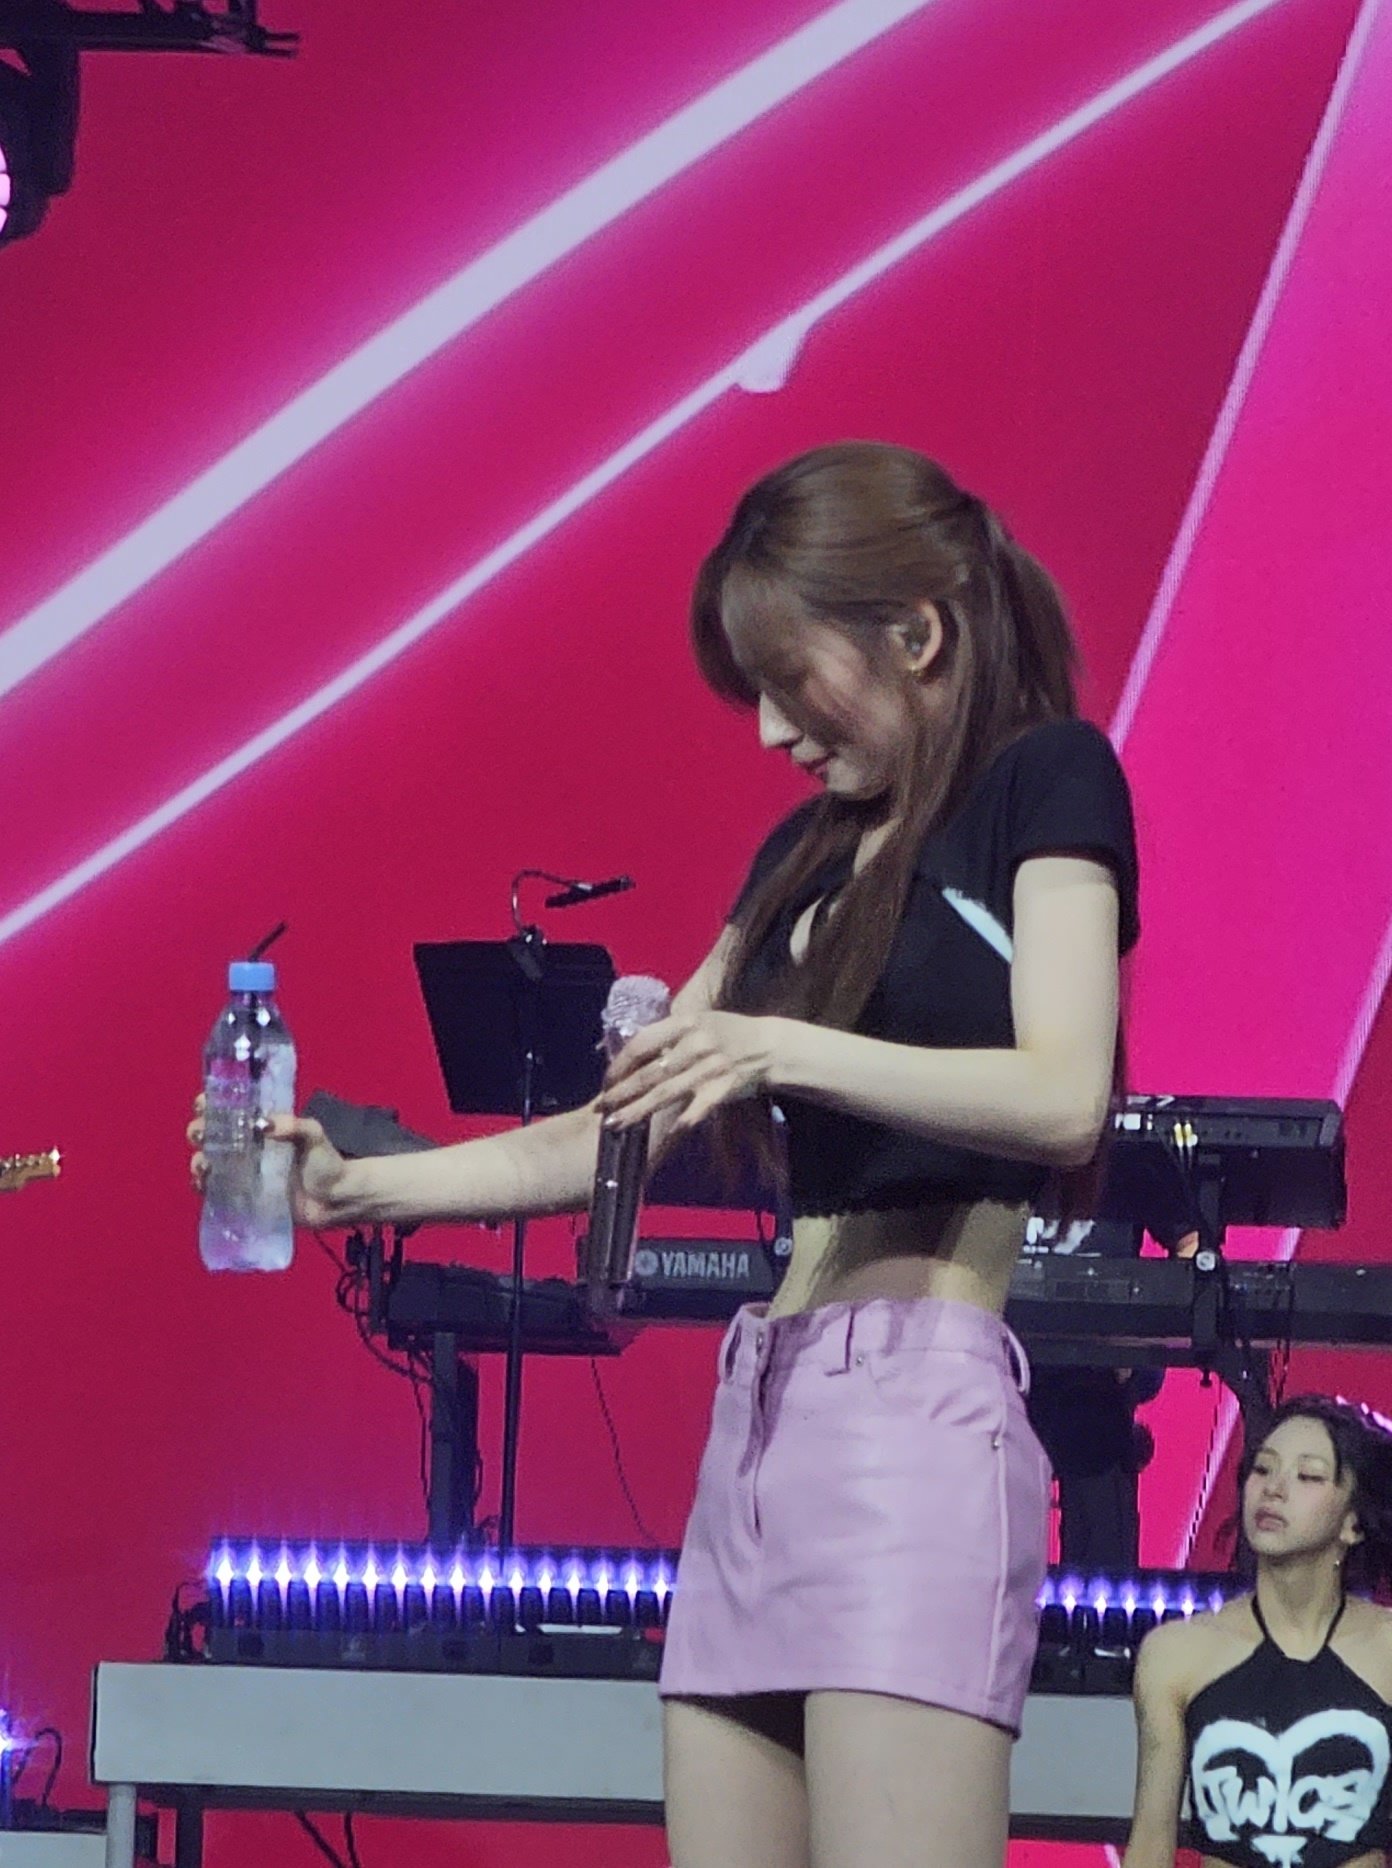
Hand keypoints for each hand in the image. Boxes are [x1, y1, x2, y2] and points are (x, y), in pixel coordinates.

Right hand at [188, 1095, 351, 1228]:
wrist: (334, 1200)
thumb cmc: (325, 1162)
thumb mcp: (314, 1136)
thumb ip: (295, 1125)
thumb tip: (264, 1124)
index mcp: (260, 1127)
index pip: (228, 1110)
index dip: (211, 1104)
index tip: (204, 1104)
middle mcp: (245, 1147)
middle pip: (210, 1134)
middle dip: (199, 1131)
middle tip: (202, 1134)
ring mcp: (241, 1172)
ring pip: (207, 1161)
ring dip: (198, 1160)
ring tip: (205, 1164)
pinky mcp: (241, 1196)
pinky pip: (214, 1190)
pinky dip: (203, 1186)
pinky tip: (204, 1183)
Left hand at [597, 1011, 778, 1133]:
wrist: (769, 1046)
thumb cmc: (727, 1032)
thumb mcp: (698, 1021)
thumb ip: (668, 1035)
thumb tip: (630, 1056)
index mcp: (685, 1023)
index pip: (641, 1043)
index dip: (620, 1064)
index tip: (606, 1081)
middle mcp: (695, 1044)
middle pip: (649, 1072)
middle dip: (621, 1093)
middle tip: (601, 1108)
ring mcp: (710, 1068)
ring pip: (666, 1093)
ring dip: (638, 1111)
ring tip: (615, 1124)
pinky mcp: (724, 1089)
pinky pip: (699, 1108)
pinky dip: (683, 1120)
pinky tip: (665, 1132)